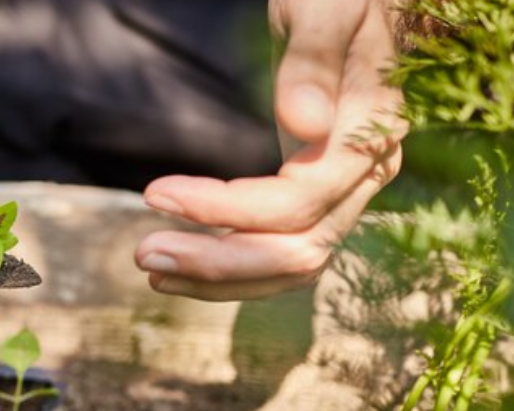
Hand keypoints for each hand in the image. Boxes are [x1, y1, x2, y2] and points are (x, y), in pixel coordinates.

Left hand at [135, 0, 406, 300]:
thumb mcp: (323, 7)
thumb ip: (313, 61)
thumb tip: (307, 125)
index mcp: (369, 134)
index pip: (296, 202)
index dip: (225, 209)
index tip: (155, 194)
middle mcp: (365, 176)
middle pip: (297, 250)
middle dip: (218, 263)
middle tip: (144, 255)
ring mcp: (346, 192)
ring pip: (291, 265)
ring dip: (220, 279)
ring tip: (154, 270)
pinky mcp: (319, 198)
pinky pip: (282, 251)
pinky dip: (235, 270)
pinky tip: (184, 268)